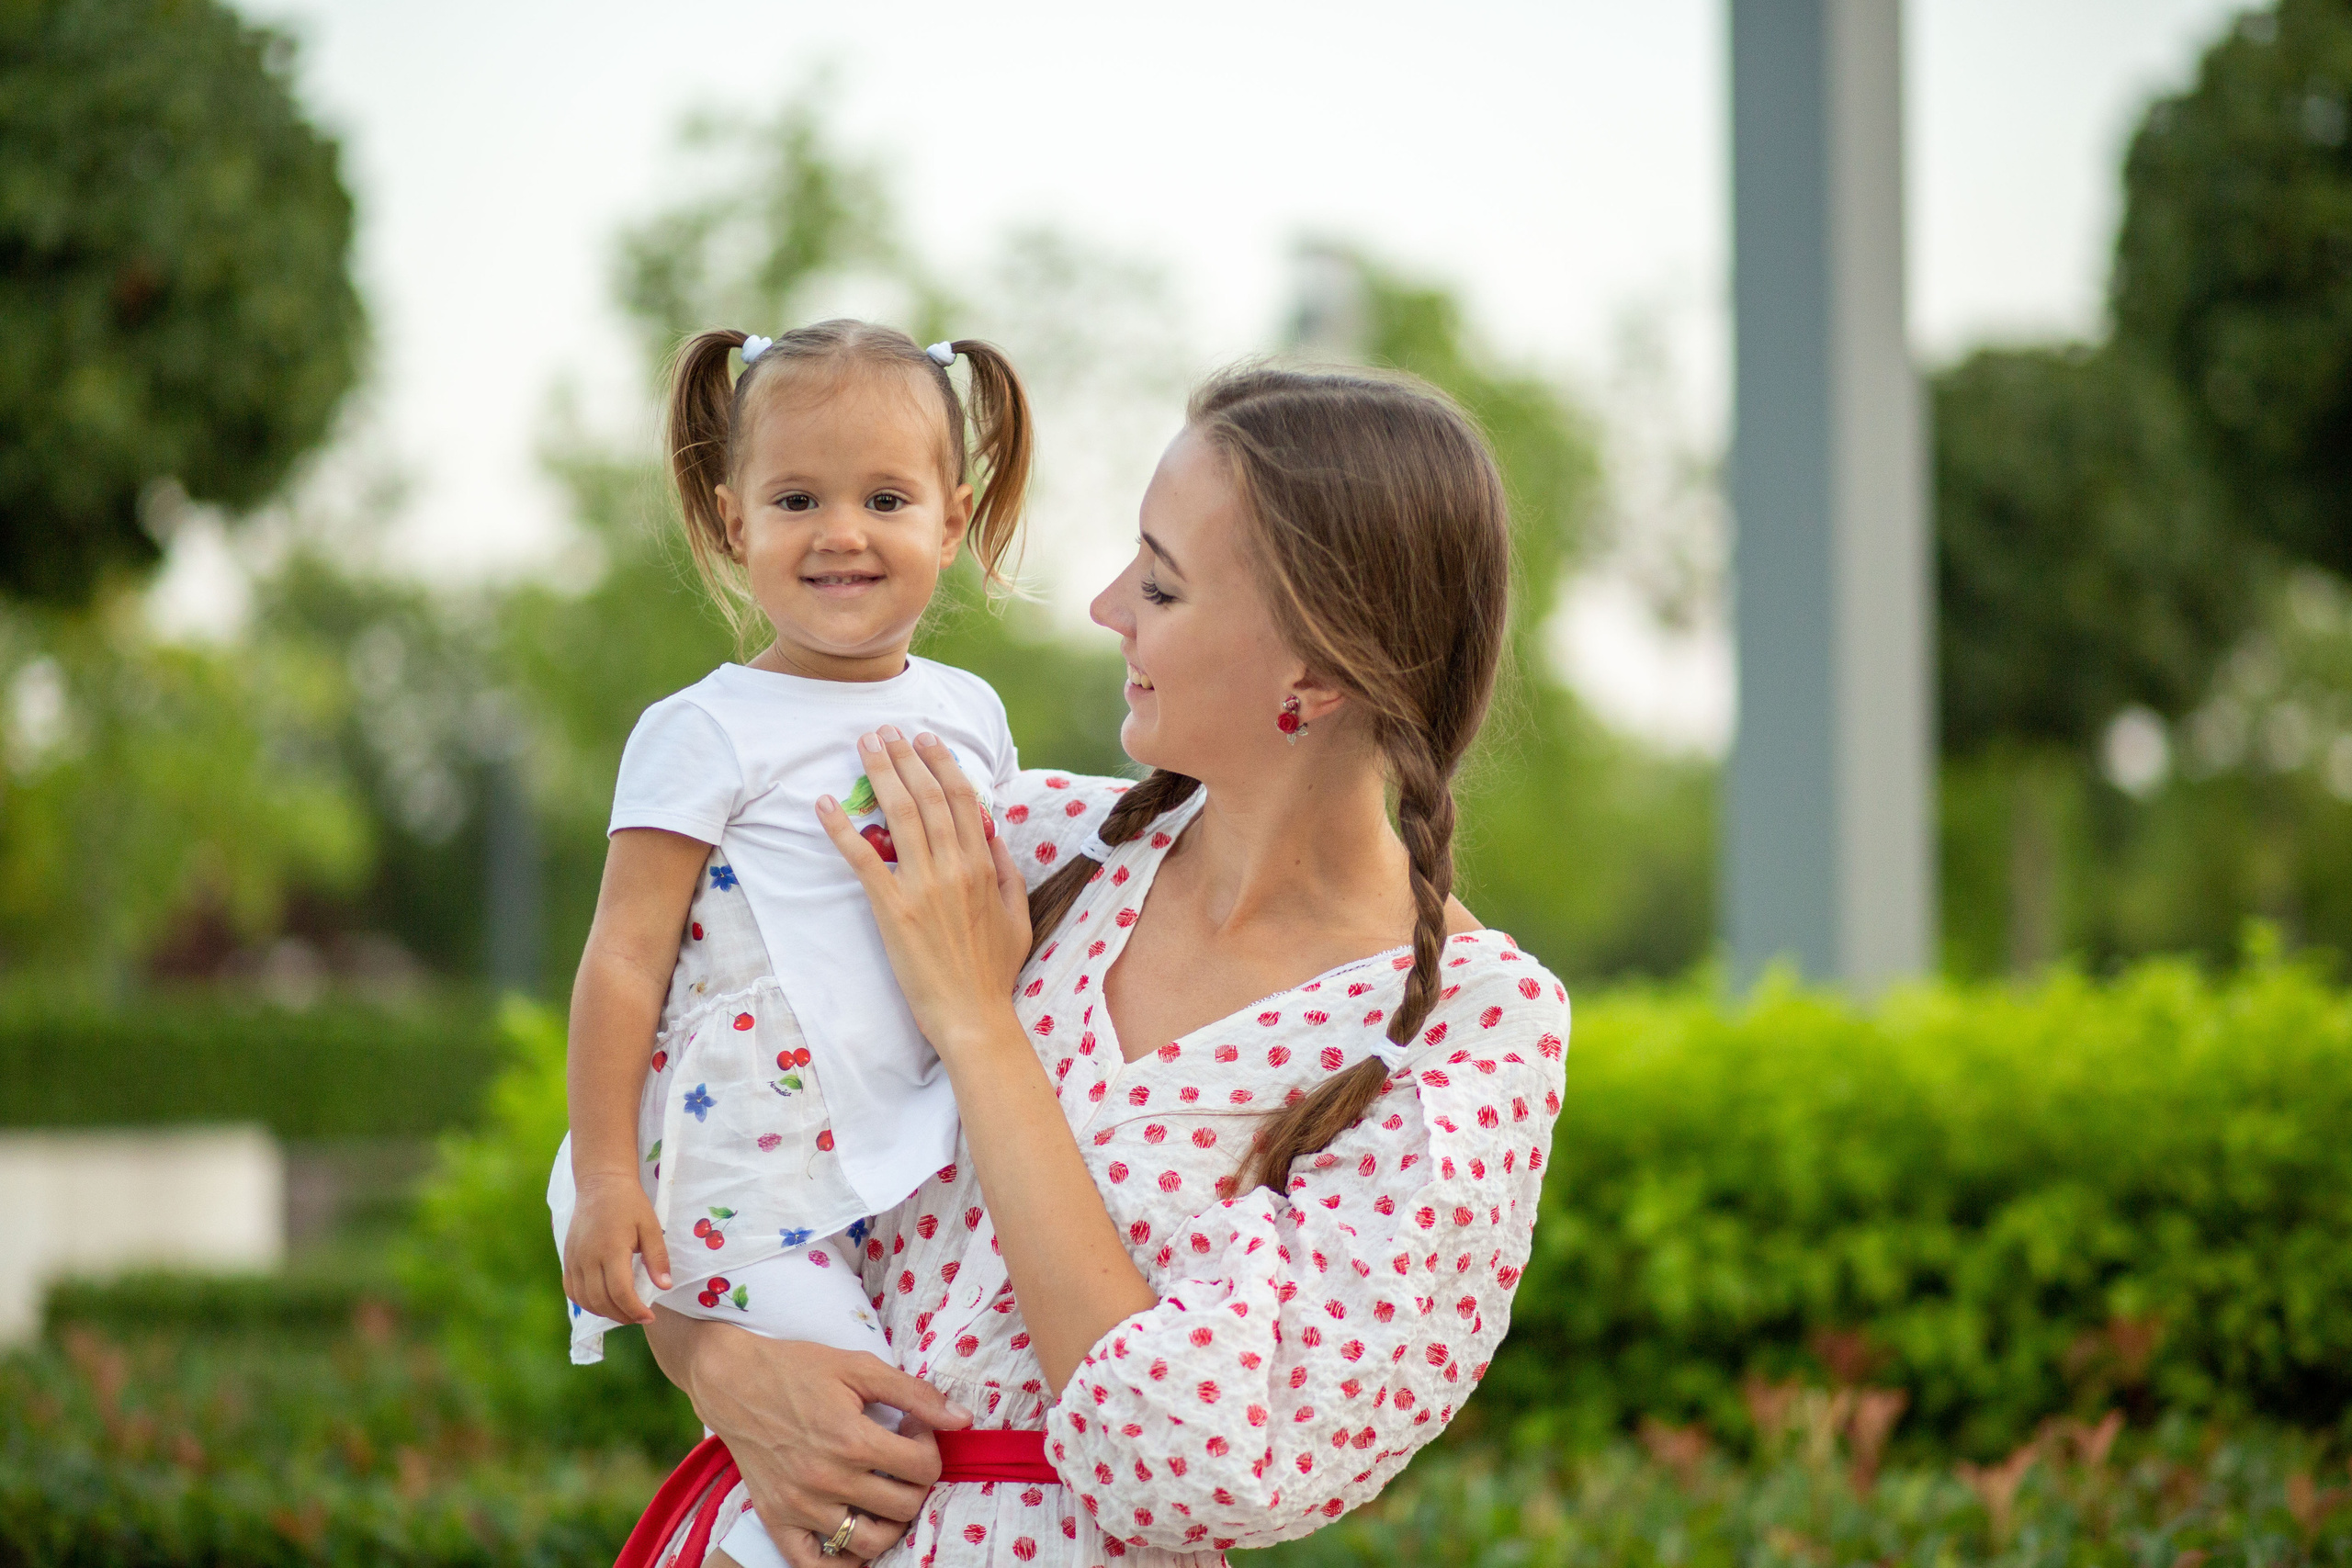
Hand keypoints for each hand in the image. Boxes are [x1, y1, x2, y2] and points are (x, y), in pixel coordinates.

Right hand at [562, 1169, 670, 1323]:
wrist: (601, 1184)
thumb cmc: (630, 1203)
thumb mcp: (650, 1226)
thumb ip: (657, 1258)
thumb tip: (664, 1287)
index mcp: (611, 1249)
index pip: (620, 1292)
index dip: (635, 1310)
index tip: (649, 1316)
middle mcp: (587, 1258)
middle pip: (601, 1300)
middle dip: (622, 1315)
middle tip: (639, 1317)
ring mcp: (574, 1259)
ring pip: (584, 1299)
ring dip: (604, 1312)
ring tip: (624, 1312)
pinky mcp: (567, 1258)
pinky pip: (572, 1290)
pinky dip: (586, 1303)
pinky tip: (603, 1303)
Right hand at [647, 1312, 971, 1565]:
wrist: (733, 1380)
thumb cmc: (799, 1369)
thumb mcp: (859, 1367)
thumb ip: (914, 1394)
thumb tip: (962, 1419)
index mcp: (852, 1440)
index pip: (923, 1469)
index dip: (930, 1449)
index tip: (914, 1431)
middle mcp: (828, 1480)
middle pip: (903, 1508)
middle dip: (916, 1485)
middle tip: (903, 1461)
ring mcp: (800, 1506)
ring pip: (869, 1544)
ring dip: (890, 1524)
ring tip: (885, 1495)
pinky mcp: (776, 1520)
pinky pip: (815, 1566)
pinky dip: (843, 1561)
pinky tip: (855, 1536)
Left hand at [816, 727, 1031, 1056]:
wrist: (973, 1015)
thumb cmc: (994, 970)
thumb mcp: (1017, 914)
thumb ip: (1006, 870)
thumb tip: (992, 833)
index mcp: (983, 865)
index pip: (961, 799)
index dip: (941, 763)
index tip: (926, 740)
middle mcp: (954, 867)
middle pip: (927, 796)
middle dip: (905, 757)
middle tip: (886, 730)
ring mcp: (922, 885)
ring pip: (899, 815)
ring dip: (878, 774)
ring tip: (863, 746)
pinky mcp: (891, 908)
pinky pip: (863, 858)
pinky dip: (841, 828)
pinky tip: (823, 805)